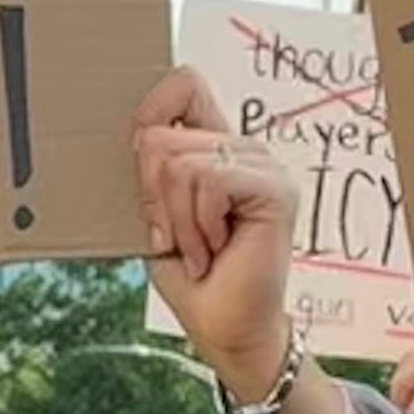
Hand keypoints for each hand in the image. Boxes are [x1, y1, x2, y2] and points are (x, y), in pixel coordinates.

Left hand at [135, 67, 293, 401]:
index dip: (150, 114)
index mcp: (215, 146)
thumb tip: (140, 135)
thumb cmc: (193, 276)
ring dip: (177, 220)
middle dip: (154, 197)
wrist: (226, 328)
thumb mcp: (156, 213)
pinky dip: (199, 224)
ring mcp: (263, 166)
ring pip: (180, 162)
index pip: (183, 84)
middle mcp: (243, 148)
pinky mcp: (274, 189)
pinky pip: (209, 181)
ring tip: (201, 248)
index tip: (142, 173)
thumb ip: (152, 169)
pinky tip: (216, 249)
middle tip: (179, 237)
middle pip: (162, 135)